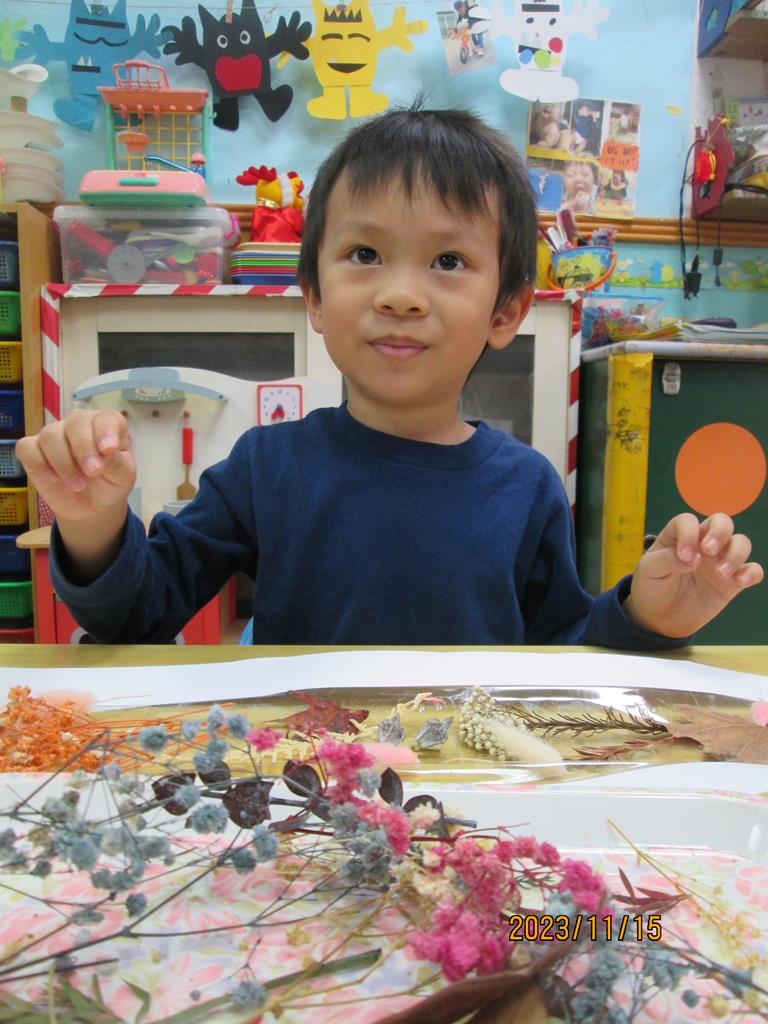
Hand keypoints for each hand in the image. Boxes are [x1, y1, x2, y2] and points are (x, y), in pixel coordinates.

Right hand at [15, 409, 135, 524]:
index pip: (105, 418)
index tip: (108, 450)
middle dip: (84, 448)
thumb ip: (118, 463)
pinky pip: (27, 448)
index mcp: (106, 425)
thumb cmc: (111, 483)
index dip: (105, 431)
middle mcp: (78, 424)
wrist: (91, 505)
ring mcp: (54, 435)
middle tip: (93, 472)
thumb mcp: (123, 477)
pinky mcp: (33, 450)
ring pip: (50, 435)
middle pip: (75, 423)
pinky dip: (40, 464)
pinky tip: (54, 478)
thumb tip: (106, 453)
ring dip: (64, 463)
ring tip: (78, 485)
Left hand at [623, 513, 763, 637]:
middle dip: (720, 532)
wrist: (660, 619)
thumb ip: (667, 560)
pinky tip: (740, 581)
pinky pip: (752, 570)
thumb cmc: (652, 587)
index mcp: (678, 536)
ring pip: (741, 543)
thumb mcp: (649, 571)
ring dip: (735, 554)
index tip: (684, 556)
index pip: (688, 521)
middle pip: (722, 522)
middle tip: (709, 551)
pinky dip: (752, 572)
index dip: (688, 534)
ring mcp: (719, 561)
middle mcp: (702, 544)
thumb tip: (694, 558)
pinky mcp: (732, 582)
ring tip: (720, 574)